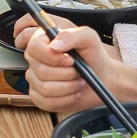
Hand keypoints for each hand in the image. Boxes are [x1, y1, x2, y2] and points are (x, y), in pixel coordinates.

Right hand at [15, 20, 136, 113]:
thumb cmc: (93, 55)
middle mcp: (36, 59)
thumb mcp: (88, 38)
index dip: (51, 56)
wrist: (102, 77)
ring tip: (79, 82)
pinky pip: (46, 101)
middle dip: (66, 74)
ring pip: (44, 87)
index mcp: (43, 41)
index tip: (70, 60)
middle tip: (79, 71)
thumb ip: (71, 35)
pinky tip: (74, 93)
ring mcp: (35, 79)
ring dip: (68, 87)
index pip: (34, 47)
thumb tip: (54, 46)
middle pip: (40, 70)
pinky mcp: (39, 96)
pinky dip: (66, 99)